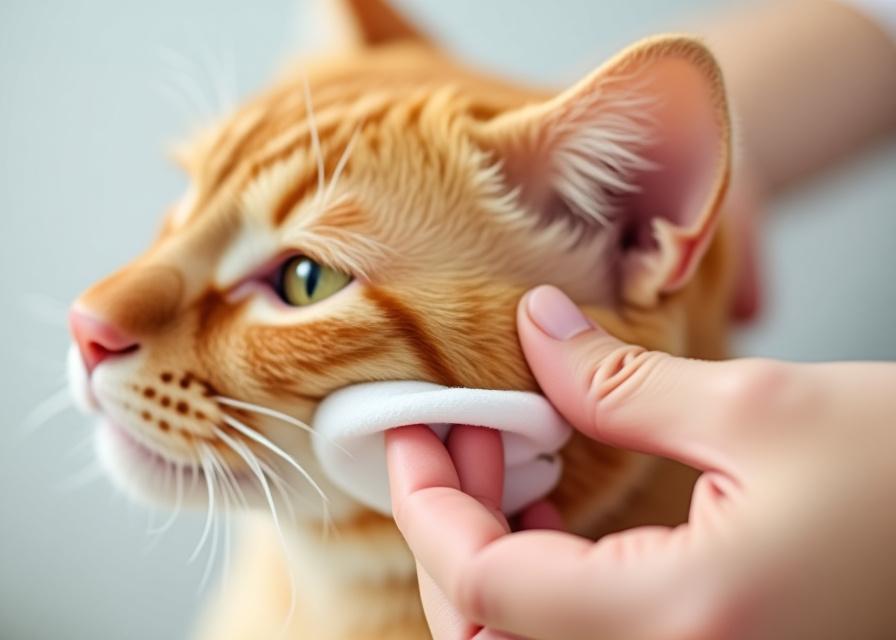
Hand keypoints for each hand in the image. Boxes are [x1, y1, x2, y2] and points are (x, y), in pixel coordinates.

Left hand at [385, 285, 895, 639]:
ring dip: (486, 547)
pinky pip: (575, 636)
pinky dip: (535, 575)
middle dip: (448, 524)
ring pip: (522, 637)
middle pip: (485, 628)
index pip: (482, 584)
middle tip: (456, 430)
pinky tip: (544, 507)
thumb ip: (620, 380)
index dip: (425, 503)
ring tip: (499, 450)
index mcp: (678, 618)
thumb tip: (533, 327)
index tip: (408, 430)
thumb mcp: (758, 408)